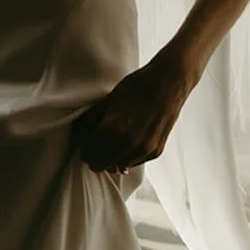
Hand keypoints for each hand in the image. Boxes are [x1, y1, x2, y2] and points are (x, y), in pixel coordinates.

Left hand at [72, 53, 193, 173]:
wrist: (169, 82)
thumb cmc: (138, 87)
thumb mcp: (108, 100)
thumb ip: (92, 120)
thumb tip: (80, 133)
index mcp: (112, 130)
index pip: (88, 155)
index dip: (85, 149)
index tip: (87, 144)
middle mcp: (129, 144)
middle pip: (101, 165)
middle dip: (97, 156)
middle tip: (98, 145)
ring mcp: (144, 150)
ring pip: (118, 167)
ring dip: (114, 157)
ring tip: (116, 140)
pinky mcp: (156, 151)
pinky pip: (135, 162)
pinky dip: (129, 155)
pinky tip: (131, 140)